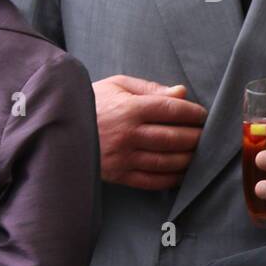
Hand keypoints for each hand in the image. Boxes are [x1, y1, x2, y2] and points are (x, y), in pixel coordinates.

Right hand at [92, 75, 207, 190]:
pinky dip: (172, 178)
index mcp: (129, 108)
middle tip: (207, 135)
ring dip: (188, 158)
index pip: (171, 110)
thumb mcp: (117, 85)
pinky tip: (182, 173)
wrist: (58, 127)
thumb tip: (181, 93)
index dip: (193, 113)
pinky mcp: (119, 175)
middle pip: (173, 137)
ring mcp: (124, 157)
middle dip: (196, 137)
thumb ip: (151, 88)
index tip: (203, 115)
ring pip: (166, 161)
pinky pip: (152, 180)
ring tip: (198, 153)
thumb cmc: (92, 101)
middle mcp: (128, 134)